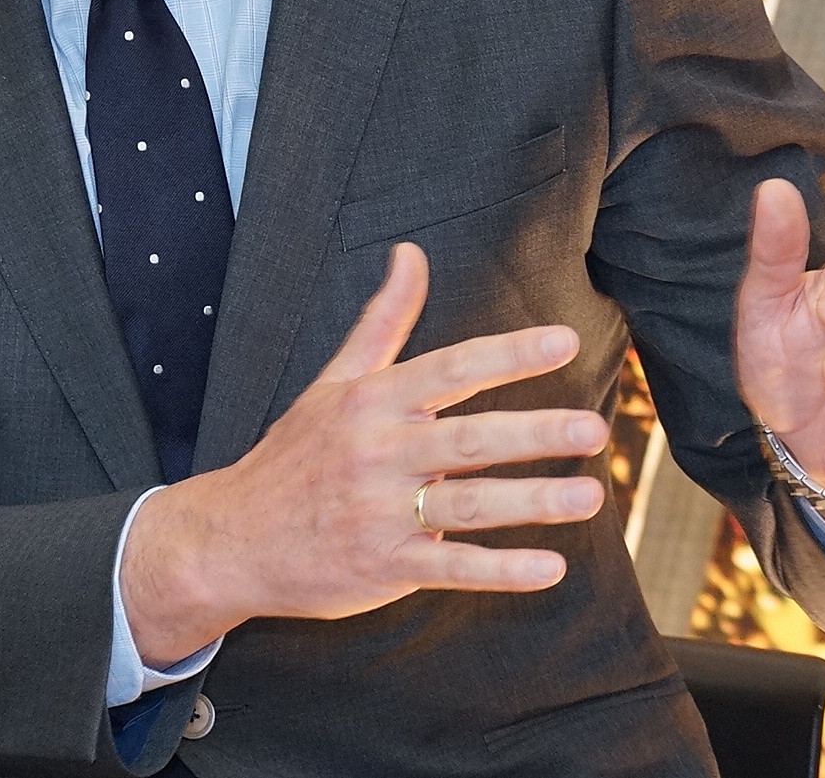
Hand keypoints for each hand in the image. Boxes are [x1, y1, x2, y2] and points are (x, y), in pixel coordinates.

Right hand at [119, 243, 608, 666]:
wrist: (231, 538)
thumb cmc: (295, 456)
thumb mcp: (332, 381)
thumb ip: (382, 320)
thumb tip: (411, 253)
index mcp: (370, 401)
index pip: (449, 369)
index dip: (508, 354)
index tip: (563, 341)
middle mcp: (377, 452)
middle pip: (467, 438)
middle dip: (534, 433)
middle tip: (593, 429)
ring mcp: (380, 512)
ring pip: (467, 504)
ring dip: (531, 502)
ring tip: (589, 496)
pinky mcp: (383, 566)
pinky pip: (451, 568)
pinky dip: (500, 570)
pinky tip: (549, 568)